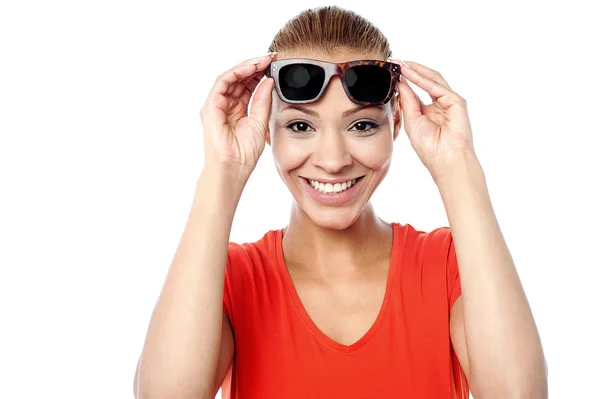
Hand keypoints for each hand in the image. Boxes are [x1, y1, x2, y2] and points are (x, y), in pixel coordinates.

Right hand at [200, 53, 277, 174]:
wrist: (233, 168)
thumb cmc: (244, 153)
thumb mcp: (260, 122)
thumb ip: (263, 101)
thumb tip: (268, 81)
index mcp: (237, 109)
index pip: (248, 85)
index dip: (261, 73)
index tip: (276, 65)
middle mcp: (225, 104)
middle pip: (240, 78)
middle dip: (256, 66)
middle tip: (272, 57)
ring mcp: (217, 104)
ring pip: (231, 76)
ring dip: (248, 66)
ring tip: (264, 60)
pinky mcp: (211, 105)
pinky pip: (223, 82)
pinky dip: (237, 72)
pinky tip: (252, 67)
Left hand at [389, 59, 474, 176]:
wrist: (445, 160)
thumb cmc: (429, 147)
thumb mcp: (412, 121)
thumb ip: (407, 101)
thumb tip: (400, 83)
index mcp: (429, 110)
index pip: (415, 90)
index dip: (403, 80)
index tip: (389, 71)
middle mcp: (440, 103)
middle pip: (425, 80)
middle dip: (409, 70)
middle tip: (393, 61)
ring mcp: (449, 101)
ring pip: (432, 79)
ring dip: (415, 70)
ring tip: (400, 63)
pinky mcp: (456, 101)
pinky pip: (437, 86)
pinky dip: (423, 79)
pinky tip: (410, 73)